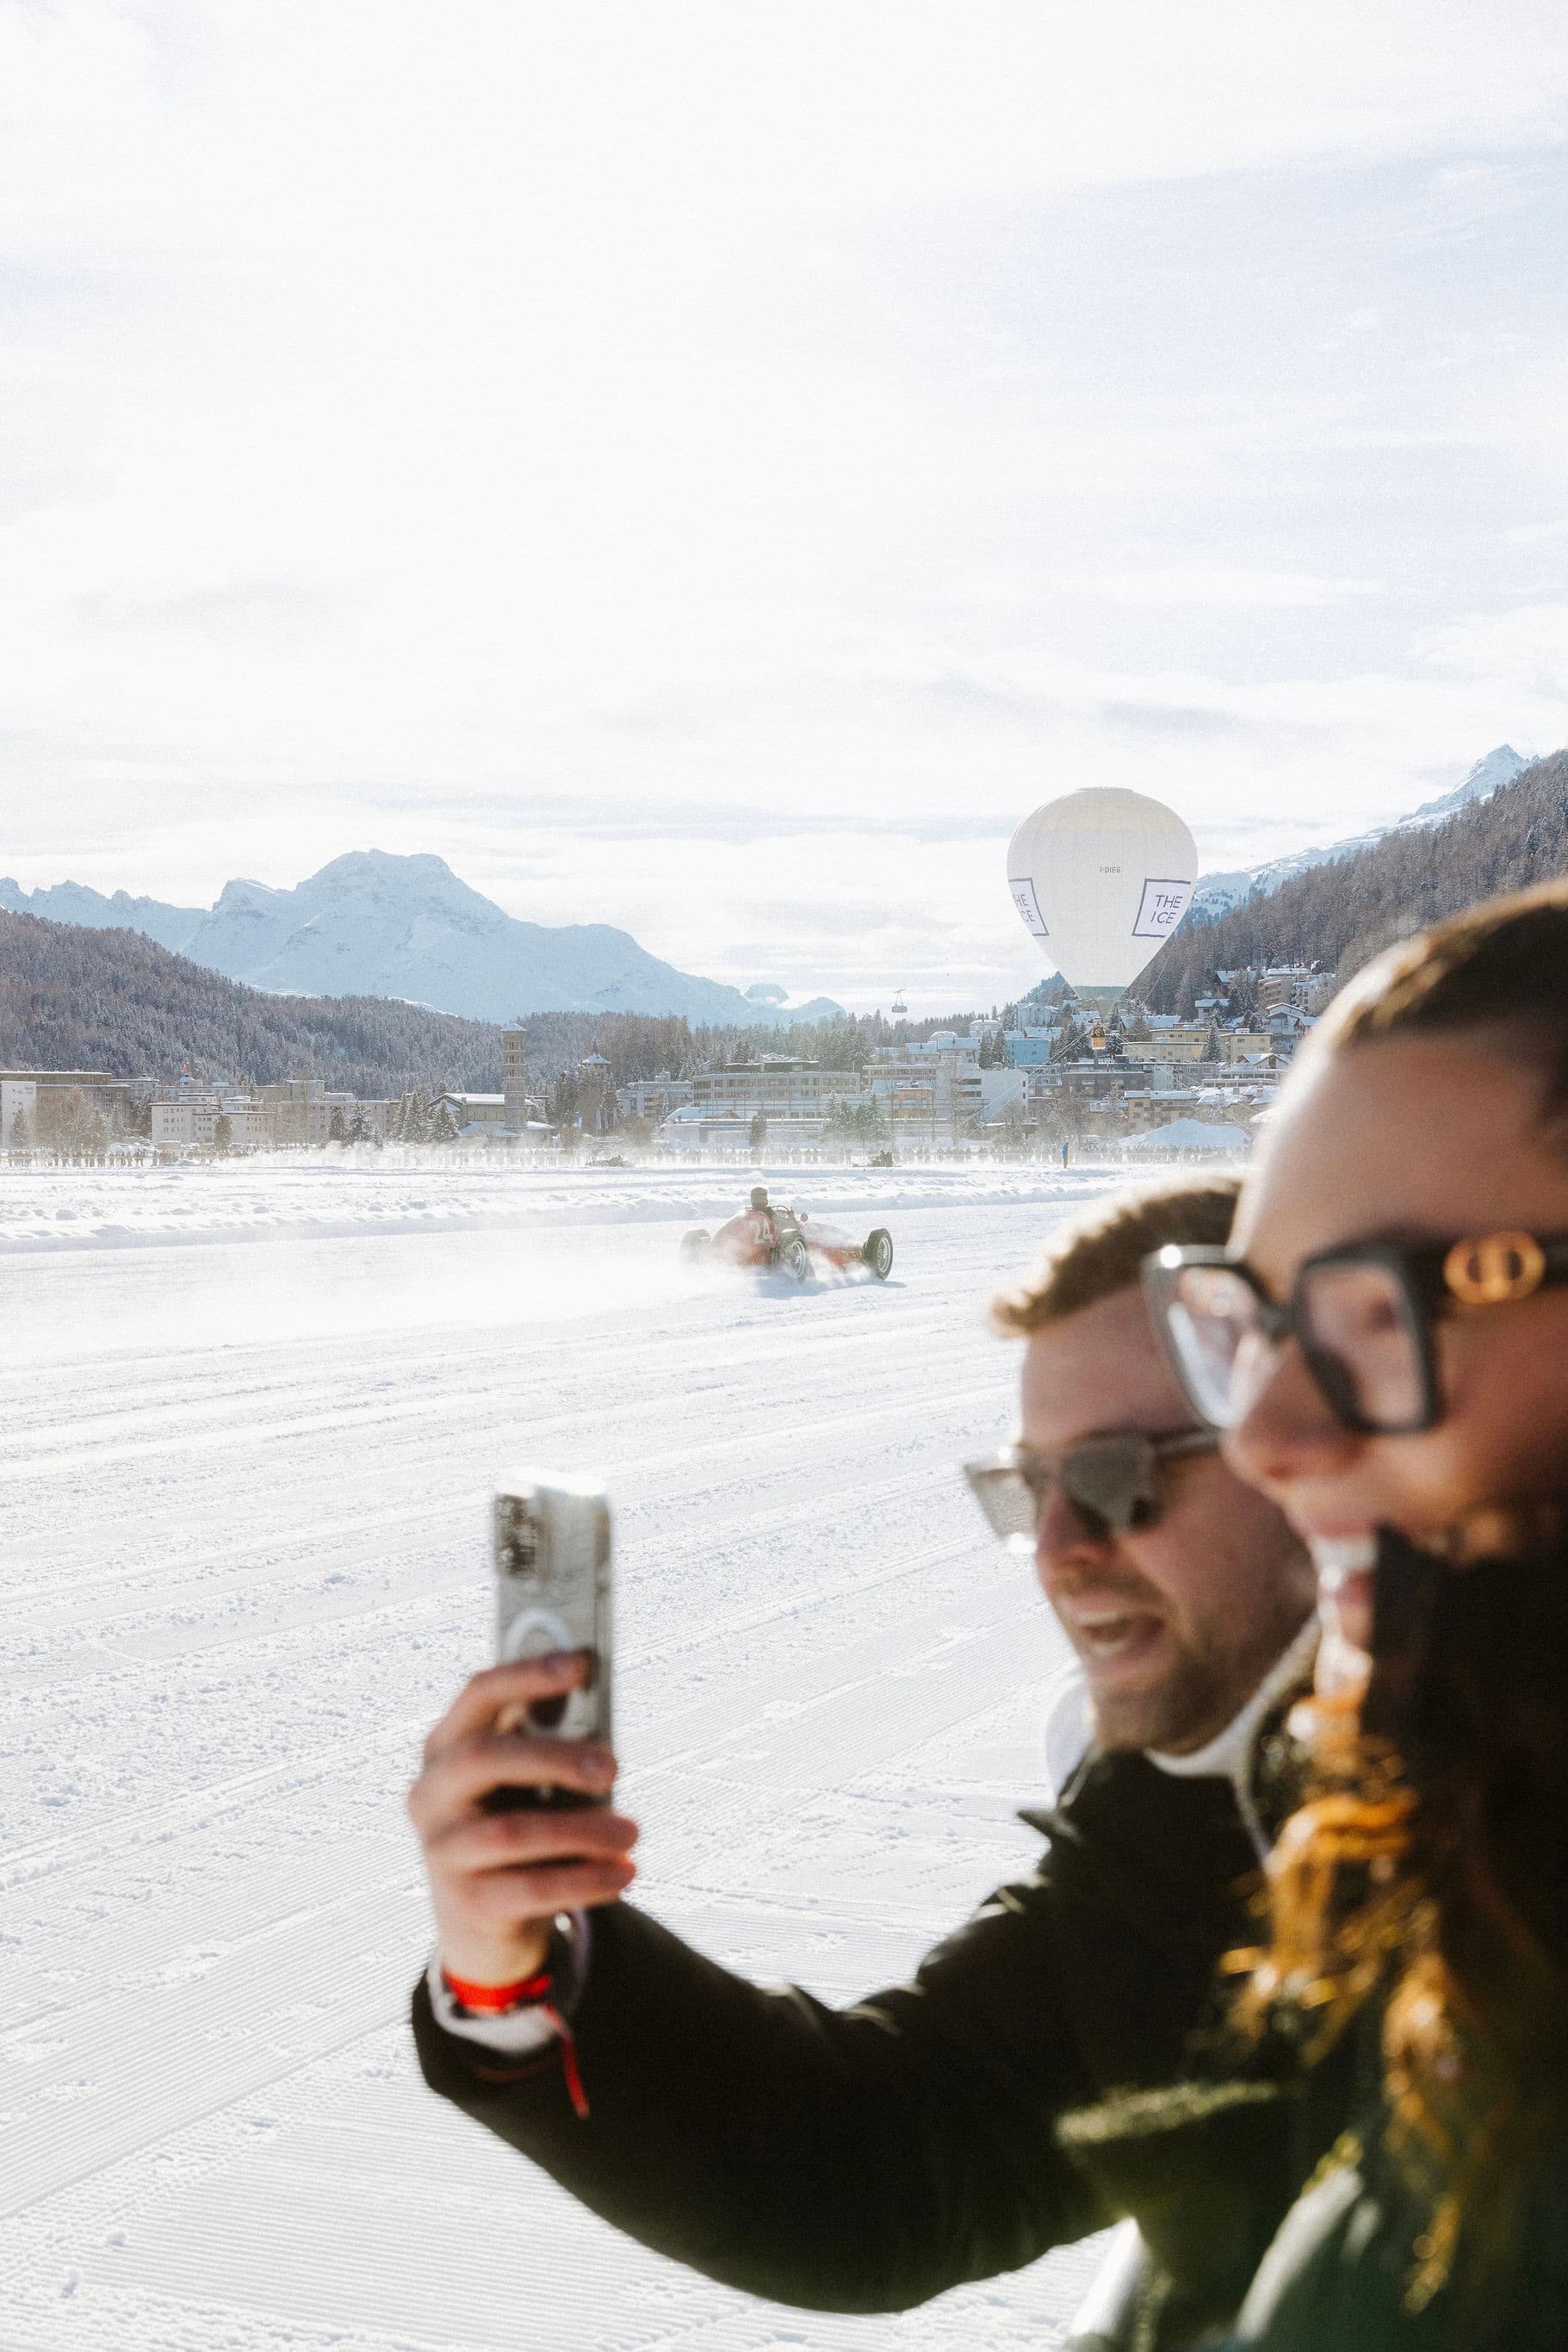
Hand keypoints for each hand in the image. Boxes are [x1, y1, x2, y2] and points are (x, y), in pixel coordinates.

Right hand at [408, 1652, 638, 1986]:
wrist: (484, 1927)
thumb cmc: (518, 1827)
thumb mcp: (527, 1786)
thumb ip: (551, 1754)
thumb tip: (603, 1742)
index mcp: (445, 1747)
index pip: (479, 1694)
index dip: (528, 1673)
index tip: (582, 1663)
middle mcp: (431, 1795)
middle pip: (484, 1759)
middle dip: (554, 1757)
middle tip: (614, 1766)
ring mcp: (441, 1852)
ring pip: (511, 1832)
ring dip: (582, 1830)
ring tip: (632, 1831)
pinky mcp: (465, 1905)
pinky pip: (531, 1889)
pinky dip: (585, 1879)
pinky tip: (623, 1873)